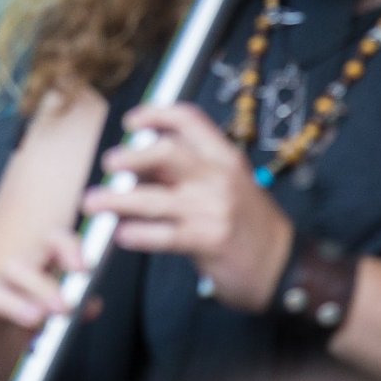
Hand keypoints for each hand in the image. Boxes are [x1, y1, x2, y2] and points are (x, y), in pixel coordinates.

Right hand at [0, 228, 98, 361]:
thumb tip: (93, 304)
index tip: (84, 267)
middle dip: (42, 284)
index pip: (47, 245)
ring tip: (34, 318)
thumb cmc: (17, 332)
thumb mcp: (49, 319)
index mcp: (31, 275)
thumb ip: (72, 308)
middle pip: (17, 267)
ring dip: (12, 303)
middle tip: (64, 307)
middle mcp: (4, 285)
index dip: (65, 248)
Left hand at [82, 102, 292, 312]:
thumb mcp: (226, 186)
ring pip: (152, 198)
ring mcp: (212, 209)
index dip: (156, 114)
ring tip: (94, 203)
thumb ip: (185, 172)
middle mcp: (218, 177)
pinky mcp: (206, 241)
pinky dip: (135, 233)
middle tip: (109, 163)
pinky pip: (159, 235)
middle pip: (165, 152)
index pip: (189, 119)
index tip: (132, 121)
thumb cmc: (249, 225)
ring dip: (116, 199)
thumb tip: (136, 162)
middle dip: (130, 155)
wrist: (285, 266)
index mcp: (224, 157)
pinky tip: (121, 234)